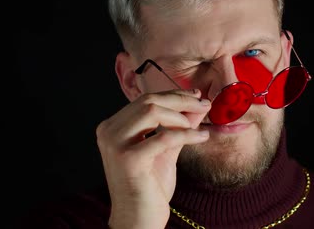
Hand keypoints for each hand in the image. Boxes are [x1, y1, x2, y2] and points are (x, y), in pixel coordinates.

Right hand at [96, 89, 210, 228]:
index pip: (144, 100)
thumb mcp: (166, 149)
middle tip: (204, 104)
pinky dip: (186, 134)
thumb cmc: (149, 187)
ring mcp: (115, 144)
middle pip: (148, 101)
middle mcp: (109, 131)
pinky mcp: (128, 158)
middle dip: (180, 100)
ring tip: (197, 127)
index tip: (197, 96)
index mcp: (113, 127)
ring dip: (181, 116)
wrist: (138, 220)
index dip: (173, 95)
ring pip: (152, 111)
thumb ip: (179, 126)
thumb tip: (198, 103)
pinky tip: (201, 138)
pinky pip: (164, 137)